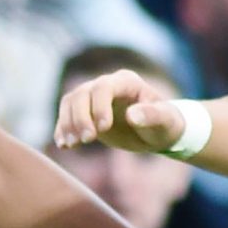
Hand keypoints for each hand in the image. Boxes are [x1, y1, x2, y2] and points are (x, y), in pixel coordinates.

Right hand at [54, 66, 183, 152]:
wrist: (156, 132)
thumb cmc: (165, 124)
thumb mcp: (165, 121)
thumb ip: (151, 116)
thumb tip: (132, 115)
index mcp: (127, 82)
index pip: (104, 87)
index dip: (99, 106)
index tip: (103, 130)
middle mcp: (107, 85)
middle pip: (82, 94)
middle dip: (80, 117)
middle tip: (86, 141)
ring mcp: (93, 98)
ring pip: (70, 103)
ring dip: (67, 124)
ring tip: (71, 145)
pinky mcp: (85, 112)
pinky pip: (67, 115)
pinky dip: (62, 129)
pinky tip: (63, 145)